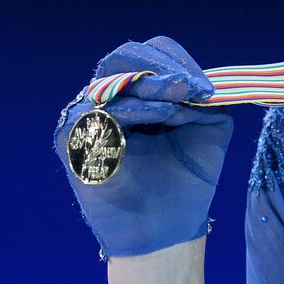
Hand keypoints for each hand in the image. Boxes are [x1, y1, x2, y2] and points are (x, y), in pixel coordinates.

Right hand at [54, 36, 233, 257]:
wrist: (168, 229)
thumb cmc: (187, 179)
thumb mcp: (209, 125)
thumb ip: (204, 94)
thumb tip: (196, 74)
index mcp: (140, 93)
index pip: (151, 54)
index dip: (178, 61)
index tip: (206, 87)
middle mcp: (111, 100)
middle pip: (125, 58)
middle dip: (161, 66)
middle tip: (190, 86)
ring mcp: (90, 118)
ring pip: (114, 82)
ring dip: (153, 85)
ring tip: (181, 100)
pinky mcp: (75, 141)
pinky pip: (102, 112)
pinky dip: (137, 109)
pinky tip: (165, 115)